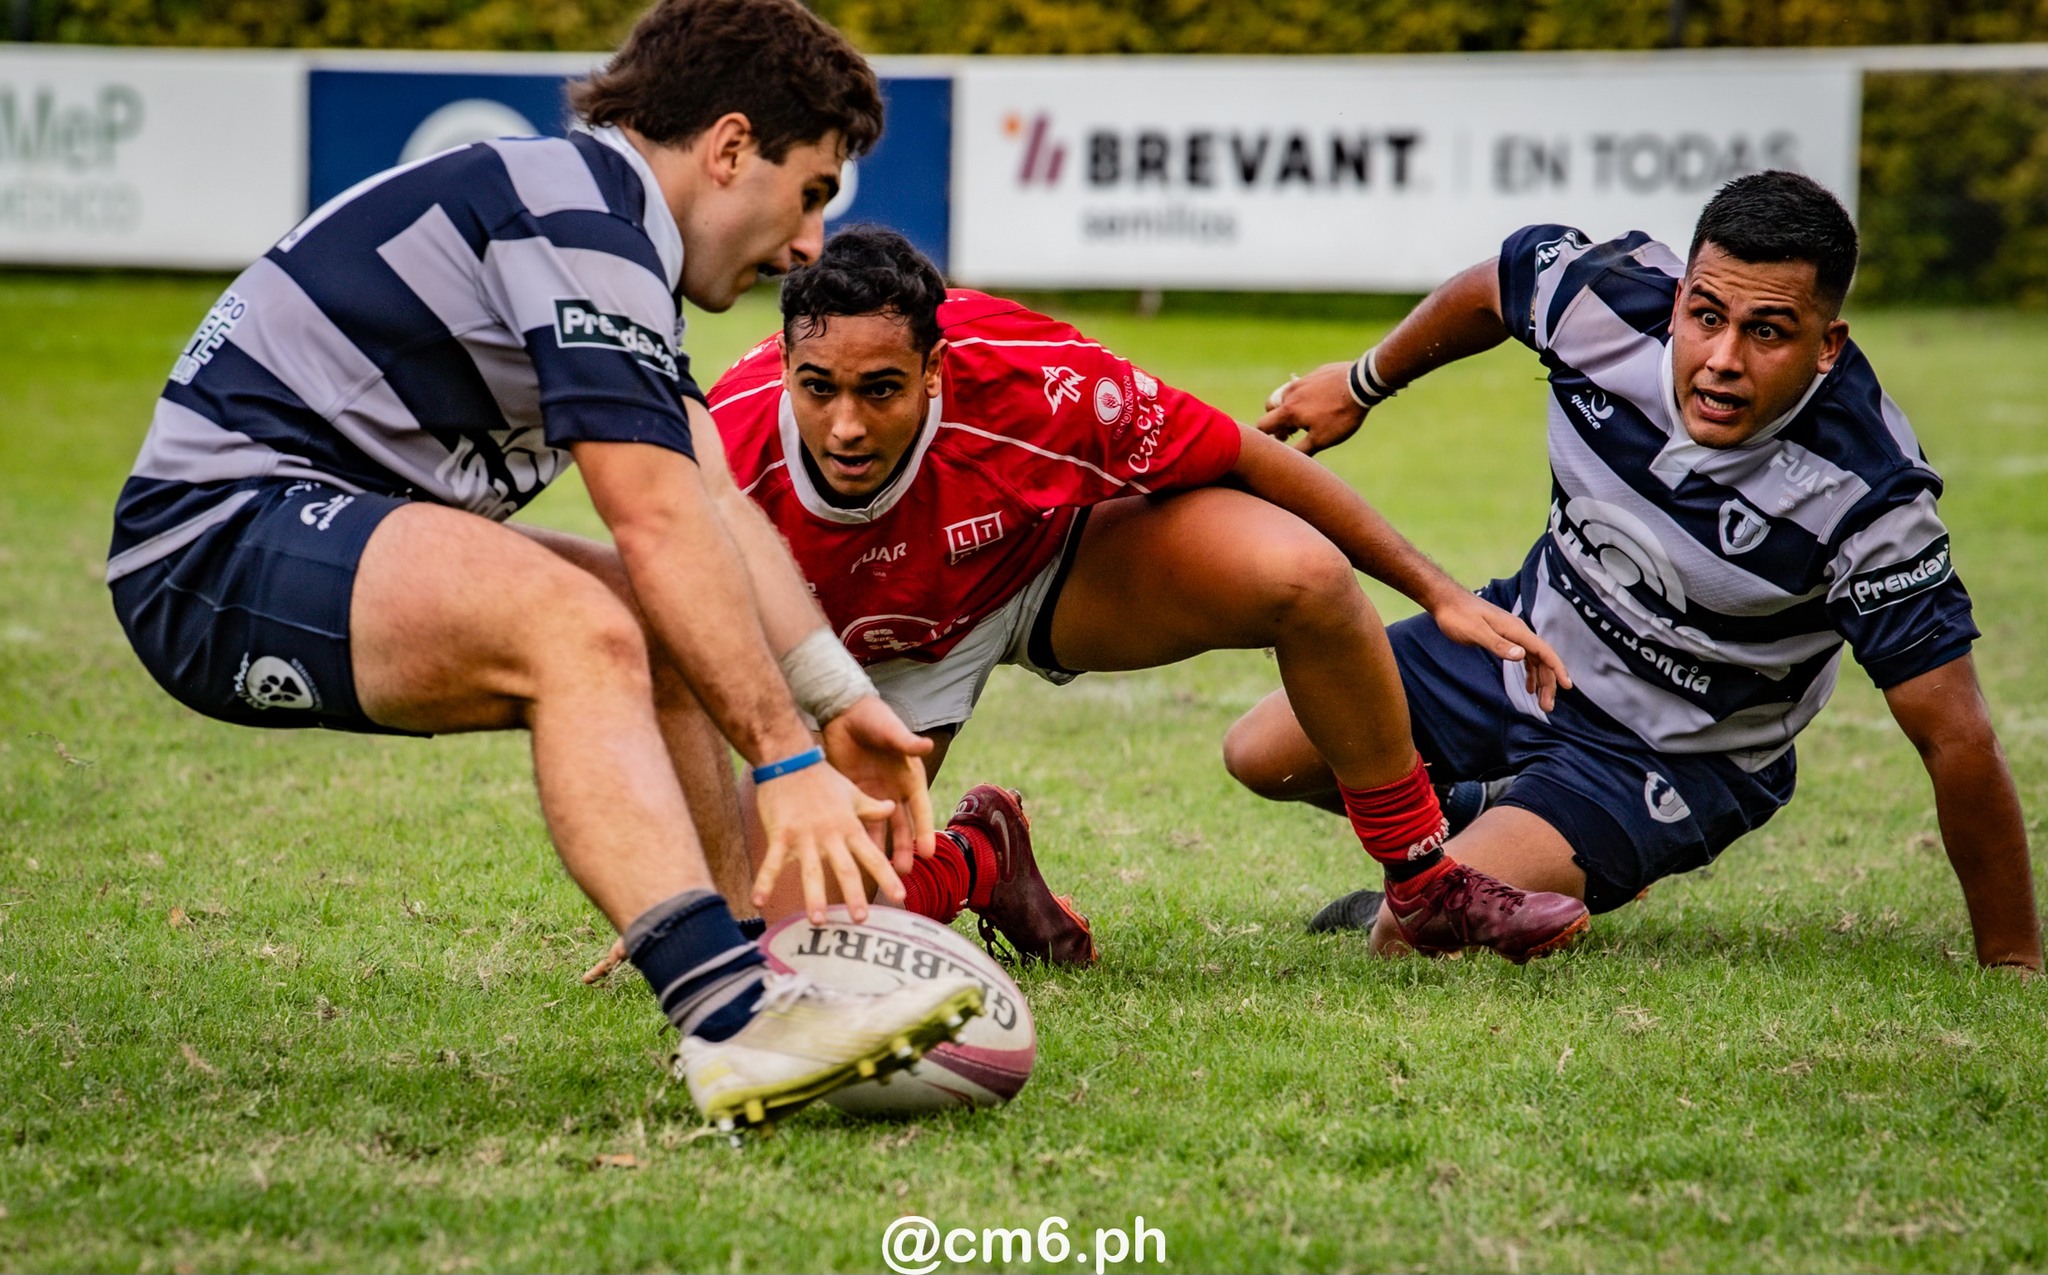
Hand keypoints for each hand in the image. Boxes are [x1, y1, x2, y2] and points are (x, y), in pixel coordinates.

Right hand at [750, 762, 902, 924]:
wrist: (790, 758)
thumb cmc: (822, 777)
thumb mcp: (852, 792)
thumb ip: (871, 807)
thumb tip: (892, 808)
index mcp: (849, 827)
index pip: (873, 856)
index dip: (888, 876)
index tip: (901, 897)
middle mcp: (830, 834)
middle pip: (845, 868)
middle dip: (854, 895)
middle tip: (861, 919)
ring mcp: (804, 835)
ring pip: (811, 870)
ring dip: (814, 896)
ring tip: (818, 921)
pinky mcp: (780, 833)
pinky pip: (772, 862)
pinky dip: (765, 881)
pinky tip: (758, 902)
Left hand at [821, 695, 936, 877]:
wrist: (845, 712)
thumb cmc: (875, 718)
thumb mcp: (891, 731)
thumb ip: (906, 742)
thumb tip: (926, 745)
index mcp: (910, 778)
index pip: (921, 810)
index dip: (925, 831)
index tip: (928, 852)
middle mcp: (894, 791)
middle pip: (901, 826)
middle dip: (904, 849)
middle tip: (904, 872)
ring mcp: (873, 796)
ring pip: (879, 829)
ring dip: (880, 850)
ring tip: (882, 873)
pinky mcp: (852, 797)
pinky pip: (856, 821)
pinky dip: (856, 838)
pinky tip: (854, 856)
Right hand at [1257, 360, 1368, 454]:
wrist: (1361, 384)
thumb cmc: (1340, 414)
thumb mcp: (1322, 439)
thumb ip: (1301, 450)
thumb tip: (1288, 459)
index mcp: (1288, 411)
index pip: (1263, 424)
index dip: (1265, 436)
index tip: (1279, 441)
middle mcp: (1290, 393)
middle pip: (1270, 406)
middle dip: (1276, 420)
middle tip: (1292, 431)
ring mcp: (1303, 380)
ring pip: (1287, 394)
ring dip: (1291, 406)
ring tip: (1308, 416)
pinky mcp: (1317, 373)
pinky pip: (1305, 385)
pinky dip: (1306, 395)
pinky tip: (1322, 401)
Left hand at [1430, 590, 1571, 711]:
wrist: (1447, 602)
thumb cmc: (1458, 616)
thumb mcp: (1476, 633)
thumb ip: (1498, 644)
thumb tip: (1522, 656)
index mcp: (1516, 630)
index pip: (1544, 651)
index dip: (1557, 669)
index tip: (1567, 686)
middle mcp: (1519, 632)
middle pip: (1542, 659)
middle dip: (1548, 683)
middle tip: (1547, 707)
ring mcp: (1512, 635)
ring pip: (1535, 660)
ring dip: (1540, 681)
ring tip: (1541, 702)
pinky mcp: (1504, 638)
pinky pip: (1525, 658)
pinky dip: (1529, 673)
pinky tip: (1528, 688)